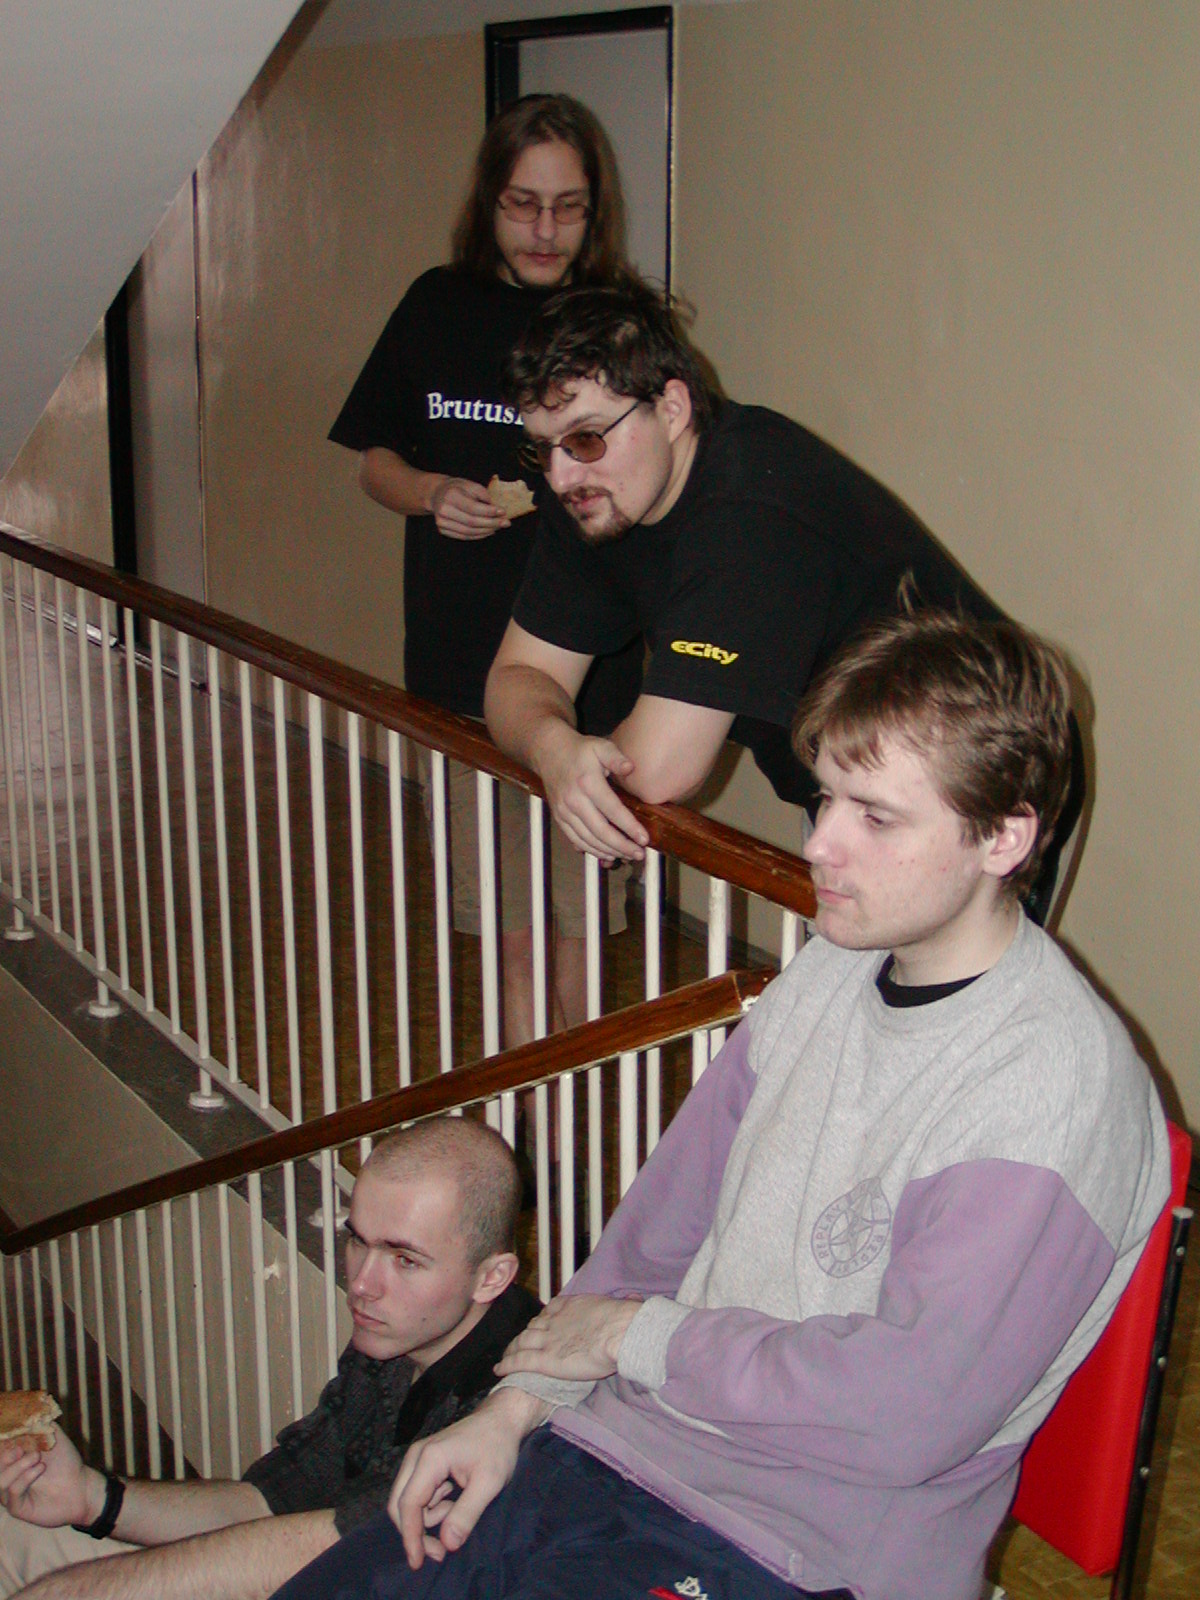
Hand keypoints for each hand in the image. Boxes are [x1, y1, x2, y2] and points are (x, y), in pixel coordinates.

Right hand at [0, 1426, 98, 1528]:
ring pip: (0, 1481)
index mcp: (14, 1461)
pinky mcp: (18, 1508)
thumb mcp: (54, 1438)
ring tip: (38, 1459)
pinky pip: (12, 1493)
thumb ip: (41, 1424)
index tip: (7, 1434)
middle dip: (5, 1456)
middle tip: (22, 1449)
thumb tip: (31, 1408)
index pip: (0, 1451)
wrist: (81, 1486)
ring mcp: (11, 1495)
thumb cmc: (67, 1463)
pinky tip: (40, 1469)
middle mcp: (9, 1477)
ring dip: (19, 1466)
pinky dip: (24, 1479)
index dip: (1, 1443)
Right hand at [388, 1389, 548, 1569]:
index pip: (408, 1504)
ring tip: (456, 1512)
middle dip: (416, 1532)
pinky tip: (453, 1500)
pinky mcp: (424, 1462)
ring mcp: (418, 1457)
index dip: (411, 1537)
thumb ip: (467, 1514)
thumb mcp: (489, 1482)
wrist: (501, 1420)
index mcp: (430, 1458)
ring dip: (427, 1518)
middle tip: (440, 1551)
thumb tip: (447, 1544)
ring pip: (407, 1501)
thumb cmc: (497, 1447)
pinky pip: (417, 1493)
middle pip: (399, 1504)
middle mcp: (417, 1456)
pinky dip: (431, 1507)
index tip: (418, 1562)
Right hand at [428, 478, 508, 539]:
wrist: (437, 494)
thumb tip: (498, 510)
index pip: (473, 508)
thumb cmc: (457, 488)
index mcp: (451, 496)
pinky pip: (464, 536)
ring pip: (469, 532)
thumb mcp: (471, 485)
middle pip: (472, 522)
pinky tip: (488, 531)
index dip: (490, 512)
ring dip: (487, 531)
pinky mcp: (443, 530)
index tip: (503, 512)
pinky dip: (479, 535)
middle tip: (506, 523)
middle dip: (492, 523)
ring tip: (498, 527)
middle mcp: (444, 510)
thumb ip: (484, 495)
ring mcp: (442, 522)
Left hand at [494, 1294, 641, 1381]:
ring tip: (505, 1358)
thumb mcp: (620, 1307)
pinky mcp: (545, 1359)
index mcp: (572, 1306)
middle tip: (519, 1344)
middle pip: (532, 1327)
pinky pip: (520, 1360)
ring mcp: (548, 1339)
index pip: (550, 1311)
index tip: (540, 1325)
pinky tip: (499, 1369)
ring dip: (511, 1349)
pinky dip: (507, 1364)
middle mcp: (555, 1320)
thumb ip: (621, 1306)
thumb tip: (636, 1301)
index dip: (542, 1319)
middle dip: (525, 1335)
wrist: (619, 1332)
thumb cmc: (625, 1320)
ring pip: (521, 1342)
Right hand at [532, 724, 648, 862]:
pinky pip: (576, 840)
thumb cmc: (580, 750)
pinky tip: (608, 854)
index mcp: (587, 783)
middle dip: (622, 846)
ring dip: (609, 851)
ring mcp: (564, 812)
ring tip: (628, 855)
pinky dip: (593, 850)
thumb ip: (616, 757)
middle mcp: (573, 801)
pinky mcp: (559, 818)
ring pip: (588, 840)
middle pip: (601, 831)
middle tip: (640, 854)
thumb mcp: (601, 746)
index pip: (612, 810)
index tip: (644, 839)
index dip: (629, 827)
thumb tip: (630, 768)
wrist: (549, 753)